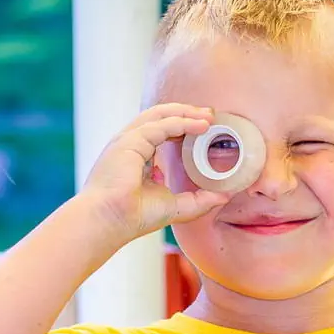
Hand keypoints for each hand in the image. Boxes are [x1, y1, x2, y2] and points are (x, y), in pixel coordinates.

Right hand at [80, 104, 231, 239]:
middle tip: (212, 115)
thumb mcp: (176, 206)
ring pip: (160, 114)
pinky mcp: (130, 140)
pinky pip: (161, 125)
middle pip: (161, 117)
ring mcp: (128, 139)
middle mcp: (131, 143)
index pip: (162, 131)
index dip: (184, 126)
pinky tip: (201, 125)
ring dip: (187, 112)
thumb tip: (223, 195)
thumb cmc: (134, 217)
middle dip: (188, 113)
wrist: (110, 221)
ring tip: (209, 116)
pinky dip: (183, 122)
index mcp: (137, 155)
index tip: (206, 127)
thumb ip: (199, 200)